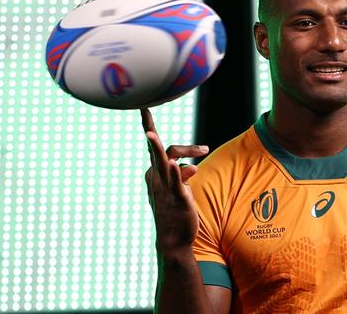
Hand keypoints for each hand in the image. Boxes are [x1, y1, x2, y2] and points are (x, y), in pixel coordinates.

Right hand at [141, 108, 209, 252]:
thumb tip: (191, 167)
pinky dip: (176, 173)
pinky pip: (175, 183)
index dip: (149, 125)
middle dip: (161, 136)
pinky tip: (176, 165)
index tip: (144, 106)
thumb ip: (181, 175)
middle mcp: (157, 178)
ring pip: (162, 163)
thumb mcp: (178, 189)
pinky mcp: (177, 199)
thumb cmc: (174, 211)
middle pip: (163, 150)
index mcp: (155, 172)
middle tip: (202, 148)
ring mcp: (165, 188)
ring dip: (157, 149)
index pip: (154, 145)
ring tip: (150, 135)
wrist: (173, 239)